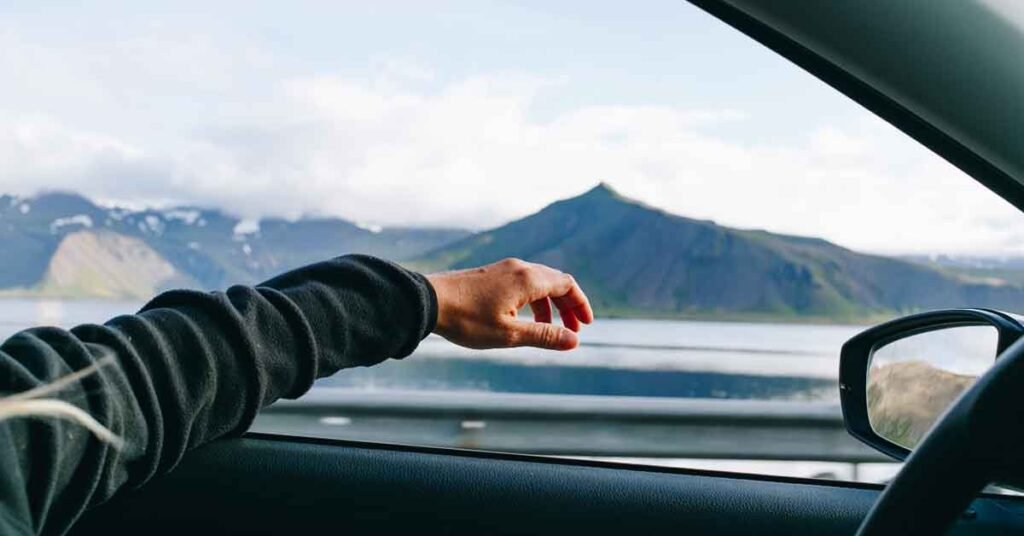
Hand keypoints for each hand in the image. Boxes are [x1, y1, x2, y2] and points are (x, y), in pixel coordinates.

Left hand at [426, 258, 593, 350]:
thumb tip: (574, 341)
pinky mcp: (490, 274)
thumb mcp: (509, 334)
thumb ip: (544, 336)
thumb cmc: (467, 319)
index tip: (585, 325)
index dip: (581, 304)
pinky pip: (521, 282)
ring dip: (549, 305)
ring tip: (547, 329)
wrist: (428, 301)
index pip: (567, 285)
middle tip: (572, 331)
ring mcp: (503, 269)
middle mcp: (519, 268)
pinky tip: (522, 318)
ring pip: (538, 282)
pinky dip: (532, 300)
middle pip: (555, 282)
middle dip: (567, 306)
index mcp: (528, 279)